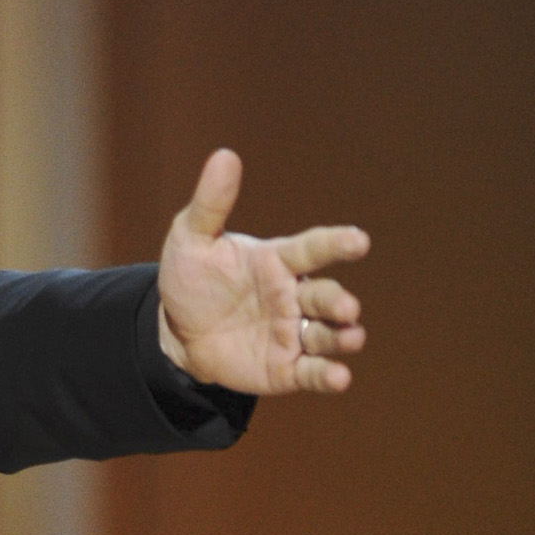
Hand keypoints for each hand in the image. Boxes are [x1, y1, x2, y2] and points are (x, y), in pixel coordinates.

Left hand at [156, 148, 366, 395]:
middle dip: (338, 301)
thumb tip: (224, 156)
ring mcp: (292, 332)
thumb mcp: (191, 239)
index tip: (359, 241)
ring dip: (342, 337)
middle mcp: (293, 296)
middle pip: (324, 295)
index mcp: (277, 261)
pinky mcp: (284, 368)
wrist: (176, 333)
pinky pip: (310, 372)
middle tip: (346, 308)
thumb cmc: (192, 279)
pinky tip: (339, 378)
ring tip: (351, 337)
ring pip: (327, 334)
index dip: (336, 244)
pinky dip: (327, 375)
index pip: (313, 248)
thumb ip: (211, 204)